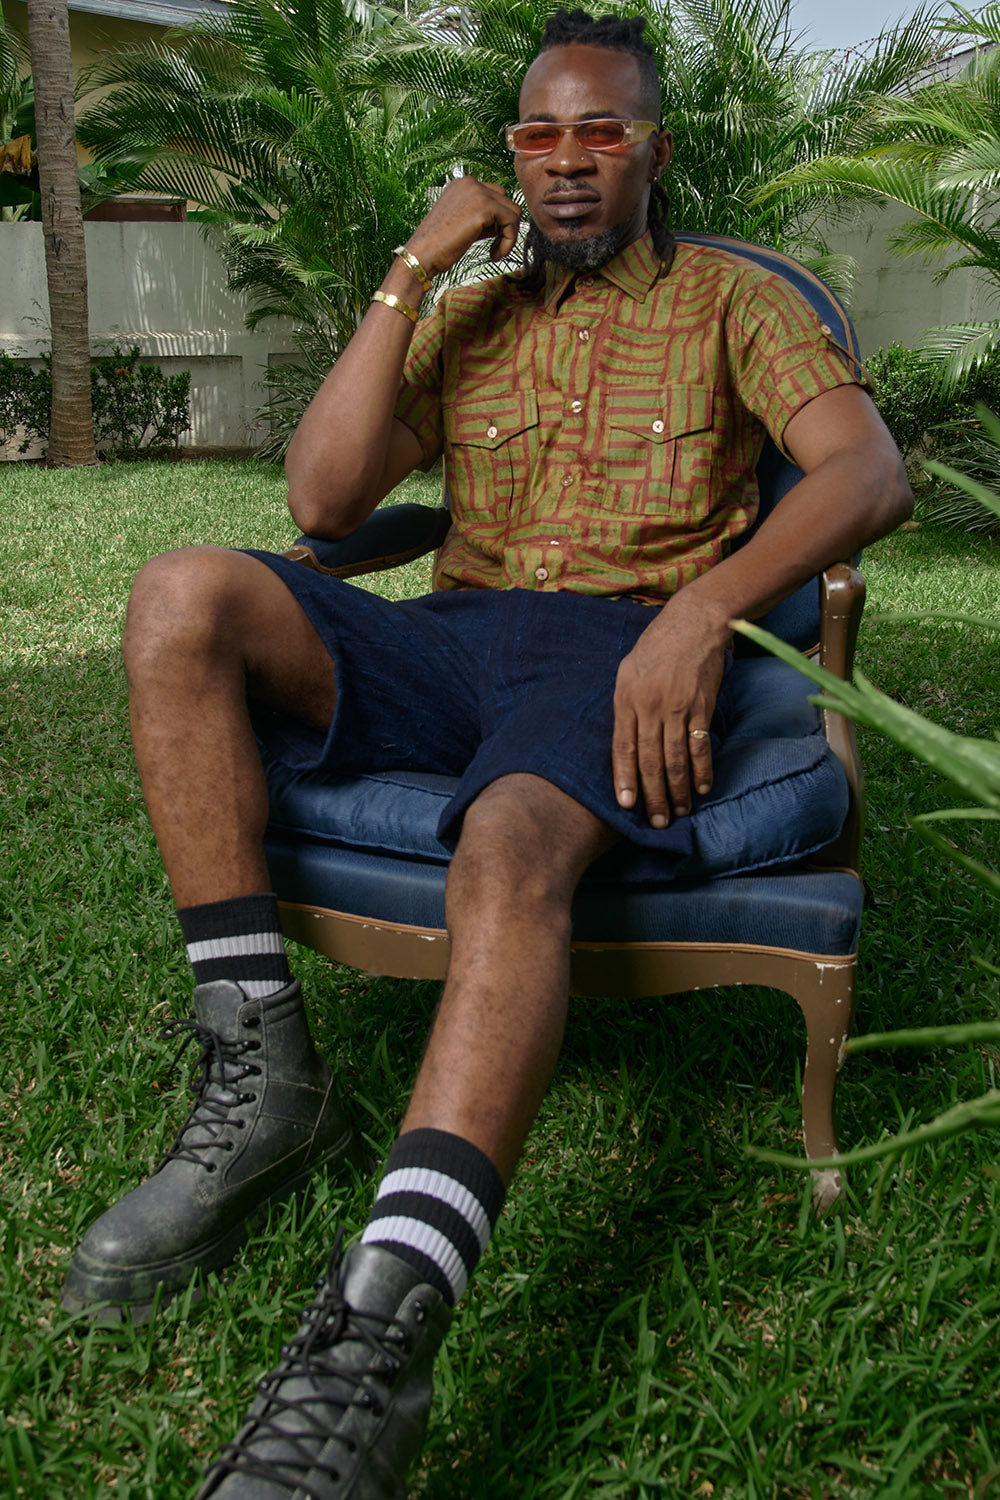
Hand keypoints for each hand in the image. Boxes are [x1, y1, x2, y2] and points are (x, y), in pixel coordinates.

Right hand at [404, 177, 521, 279]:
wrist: (422, 254)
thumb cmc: (439, 245)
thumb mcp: (464, 224)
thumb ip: (483, 218)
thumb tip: (506, 223)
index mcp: (463, 184)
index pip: (496, 195)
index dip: (498, 220)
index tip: (490, 240)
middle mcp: (471, 182)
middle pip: (507, 201)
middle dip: (505, 226)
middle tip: (494, 248)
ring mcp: (478, 192)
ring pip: (513, 211)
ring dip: (509, 235)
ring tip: (495, 253)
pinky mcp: (484, 207)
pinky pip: (511, 222)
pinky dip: (508, 241)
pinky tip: (494, 255)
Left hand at [611, 598, 728, 825]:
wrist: (693, 622)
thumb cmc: (656, 647)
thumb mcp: (627, 672)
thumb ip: (625, 706)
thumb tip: (624, 742)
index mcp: (626, 699)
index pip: (623, 748)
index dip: (625, 779)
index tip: (626, 805)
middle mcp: (650, 706)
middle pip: (650, 760)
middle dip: (652, 795)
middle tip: (657, 821)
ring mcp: (678, 707)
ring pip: (675, 758)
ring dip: (678, 790)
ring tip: (679, 812)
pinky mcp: (702, 706)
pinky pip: (701, 745)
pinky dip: (703, 769)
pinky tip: (703, 788)